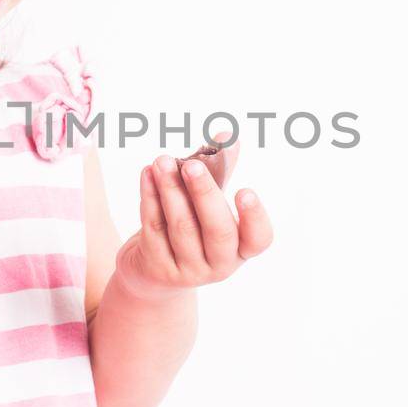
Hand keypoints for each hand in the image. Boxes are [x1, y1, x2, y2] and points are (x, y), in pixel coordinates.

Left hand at [114, 133, 272, 302]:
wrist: (154, 269)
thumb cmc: (192, 226)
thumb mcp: (209, 204)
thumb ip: (220, 172)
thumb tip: (226, 136)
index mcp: (242, 247)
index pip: (259, 238)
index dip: (254, 217)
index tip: (244, 190)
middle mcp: (221, 264)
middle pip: (217, 231)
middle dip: (204, 194)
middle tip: (192, 166)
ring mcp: (189, 270)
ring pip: (181, 227)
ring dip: (171, 189)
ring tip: (162, 161)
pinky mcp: (159, 268)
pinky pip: (155, 227)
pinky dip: (150, 198)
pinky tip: (148, 174)